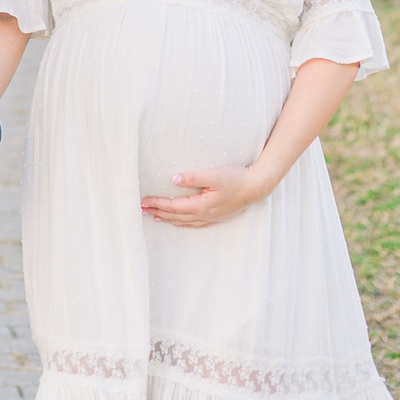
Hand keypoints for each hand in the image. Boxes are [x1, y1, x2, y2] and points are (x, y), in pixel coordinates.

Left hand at [140, 162, 274, 227]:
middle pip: (176, 215)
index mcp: (201, 205)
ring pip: (184, 222)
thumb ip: (194, 177)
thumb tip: (175, 179)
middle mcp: (204, 214)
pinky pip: (195, 224)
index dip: (158, 204)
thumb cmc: (237, 178)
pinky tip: (180, 222)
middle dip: (158, 212)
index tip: (144, 201)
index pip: (173, 206)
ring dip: (168, 219)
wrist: (257, 187)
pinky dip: (183, 224)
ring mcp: (211, 217)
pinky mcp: (217, 217)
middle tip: (142, 210)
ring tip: (155, 216)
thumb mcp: (215, 175)